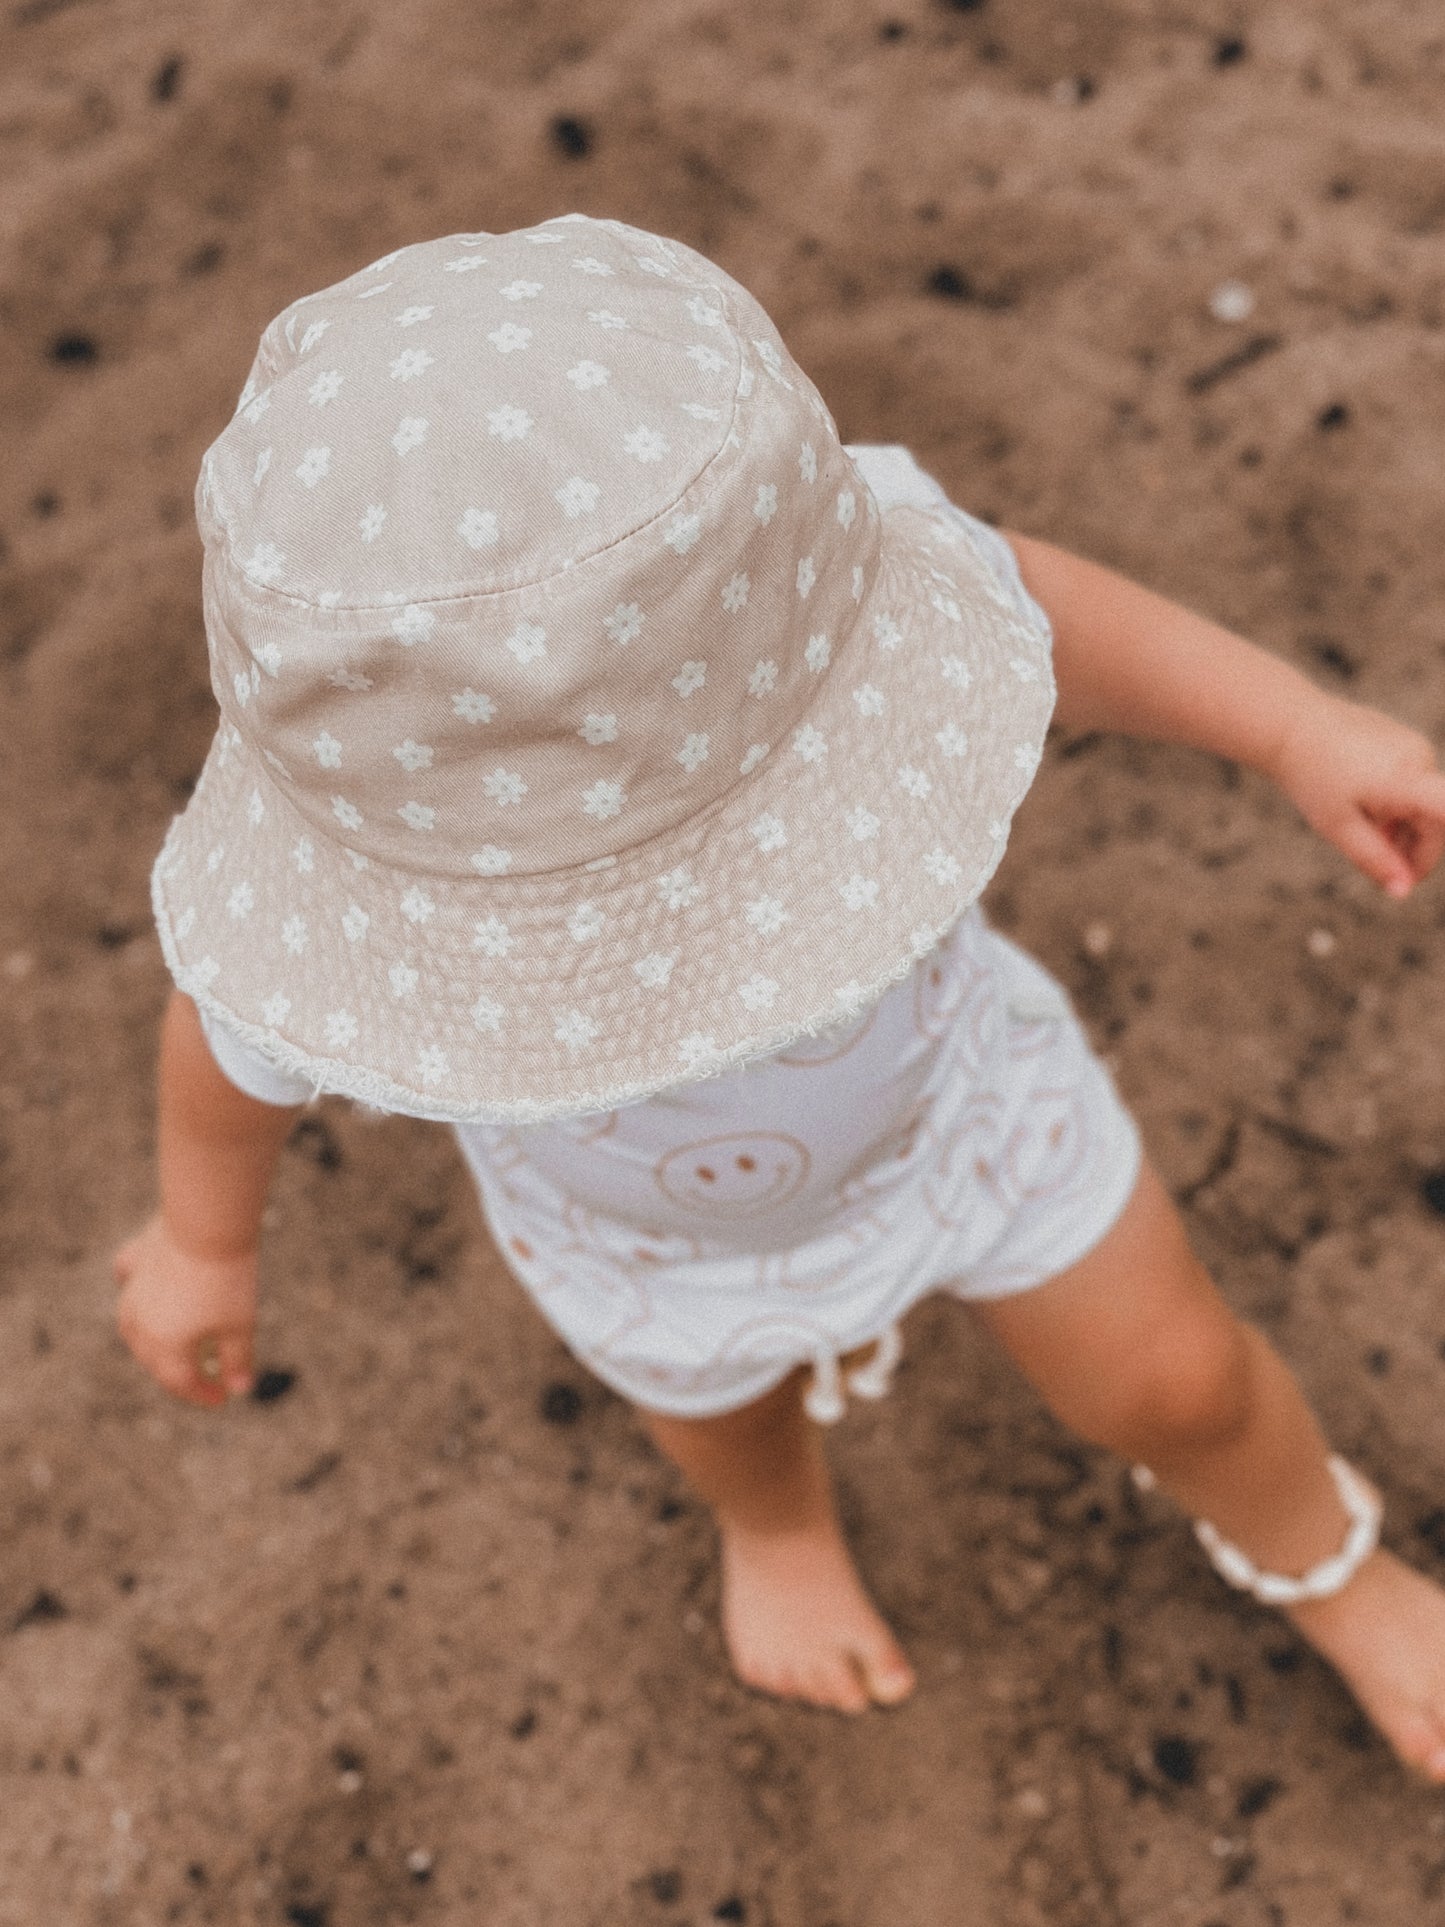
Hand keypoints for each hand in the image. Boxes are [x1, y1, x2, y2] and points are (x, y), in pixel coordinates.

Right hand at [113, 1212, 256, 1406]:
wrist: (207, 1222)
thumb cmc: (226, 1277)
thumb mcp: (240, 1324)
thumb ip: (236, 1360)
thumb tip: (239, 1389)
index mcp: (164, 1346)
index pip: (181, 1382)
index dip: (203, 1394)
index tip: (223, 1398)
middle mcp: (139, 1323)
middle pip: (155, 1359)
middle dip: (179, 1373)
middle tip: (202, 1377)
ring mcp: (132, 1291)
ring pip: (134, 1327)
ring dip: (153, 1342)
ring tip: (171, 1347)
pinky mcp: (136, 1260)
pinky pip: (127, 1283)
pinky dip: (135, 1293)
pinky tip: (143, 1293)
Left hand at [1271, 693, 1444, 898]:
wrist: (1292, 726)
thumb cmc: (1313, 777)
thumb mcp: (1339, 827)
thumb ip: (1375, 860)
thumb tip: (1402, 892)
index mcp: (1404, 781)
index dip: (1439, 846)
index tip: (1423, 870)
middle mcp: (1419, 758)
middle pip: (1435, 821)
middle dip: (1415, 853)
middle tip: (1388, 877)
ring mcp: (1415, 746)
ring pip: (1424, 803)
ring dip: (1407, 830)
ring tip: (1372, 842)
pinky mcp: (1407, 740)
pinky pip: (1414, 783)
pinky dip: (1400, 806)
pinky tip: (1372, 815)